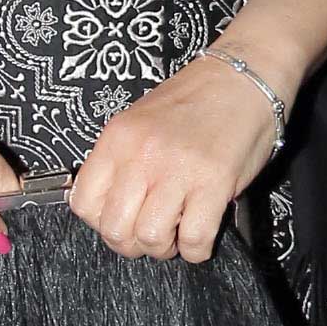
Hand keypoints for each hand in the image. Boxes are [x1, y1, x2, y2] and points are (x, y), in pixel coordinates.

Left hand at [68, 51, 282, 261]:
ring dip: (165, 248)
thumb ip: (120, 161)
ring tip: (178, 231)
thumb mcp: (140, 121)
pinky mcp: (215, 183)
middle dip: (132, 244)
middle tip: (151, 233)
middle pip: (115, 230)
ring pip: (151, 239)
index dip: (102, 222)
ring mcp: (178, 170)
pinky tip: (201, 232)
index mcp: (118, 138)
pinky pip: (194, 240)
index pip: (83, 204)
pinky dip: (196, 249)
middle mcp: (142, 155)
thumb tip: (112, 205)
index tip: (122, 218)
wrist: (243, 76)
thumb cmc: (195, 100)